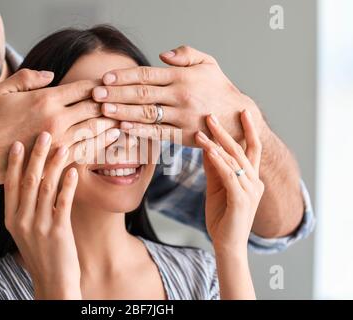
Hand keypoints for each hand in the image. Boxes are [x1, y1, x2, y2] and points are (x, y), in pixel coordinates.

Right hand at [0, 69, 118, 186]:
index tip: (109, 84)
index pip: (82, 88)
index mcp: (46, 99)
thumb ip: (28, 77)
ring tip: (125, 119)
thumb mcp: (2, 91)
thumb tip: (52, 74)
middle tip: (124, 100)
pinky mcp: (59, 158)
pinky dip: (102, 142)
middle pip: (94, 107)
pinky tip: (112, 139)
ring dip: (111, 122)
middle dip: (110, 103)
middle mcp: (58, 119)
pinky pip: (88, 149)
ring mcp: (61, 141)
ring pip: (95, 129)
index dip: (99, 85)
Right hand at [4, 132, 80, 299]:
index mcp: (11, 219)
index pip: (10, 185)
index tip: (19, 142)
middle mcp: (21, 221)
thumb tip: (30, 181)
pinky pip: (63, 202)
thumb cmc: (41, 253)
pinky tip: (74, 171)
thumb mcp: (24, 231)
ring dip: (54, 164)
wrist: (52, 281)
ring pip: (46, 187)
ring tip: (62, 146)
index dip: (14, 163)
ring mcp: (39, 226)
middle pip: (28, 181)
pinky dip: (69, 185)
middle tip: (44, 134)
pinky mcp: (58, 231)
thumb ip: (25, 208)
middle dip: (36, 156)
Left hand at [93, 45, 264, 145]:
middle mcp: (180, 95)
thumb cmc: (219, 88)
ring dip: (122, 112)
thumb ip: (186, 54)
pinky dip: (140, 131)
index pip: (147, 74)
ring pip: (146, 114)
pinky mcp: (184, 135)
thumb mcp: (208, 63)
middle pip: (141, 93)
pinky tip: (124, 128)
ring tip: (103, 111)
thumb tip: (162, 54)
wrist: (237, 117)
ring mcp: (182, 116)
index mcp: (182, 76)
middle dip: (116, 93)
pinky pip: (158, 133)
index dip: (124, 76)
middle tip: (95, 94)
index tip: (105, 78)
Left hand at [195, 110, 263, 252]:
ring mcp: (250, 191)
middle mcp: (255, 182)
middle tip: (211, 115)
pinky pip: (229, 176)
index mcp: (251, 179)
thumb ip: (215, 168)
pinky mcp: (241, 200)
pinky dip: (218, 162)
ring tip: (201, 131)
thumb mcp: (216, 187)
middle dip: (226, 131)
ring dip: (217, 144)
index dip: (248, 129)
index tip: (242, 111)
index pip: (252, 149)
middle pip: (242, 150)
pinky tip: (207, 151)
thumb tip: (207, 146)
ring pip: (234, 161)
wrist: (226, 244)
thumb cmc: (222, 216)